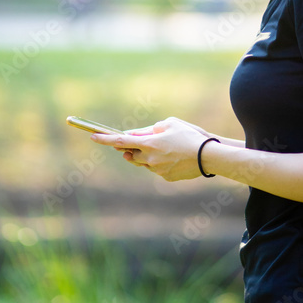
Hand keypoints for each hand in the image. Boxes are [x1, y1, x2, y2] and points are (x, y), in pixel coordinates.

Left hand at [90, 117, 207, 181]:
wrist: (209, 156)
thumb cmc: (190, 135)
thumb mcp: (170, 124)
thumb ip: (151, 129)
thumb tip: (139, 135)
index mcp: (149, 143)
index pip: (120, 141)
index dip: (105, 139)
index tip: (92, 136)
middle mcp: (150, 159)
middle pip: (130, 154)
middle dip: (130, 149)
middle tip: (134, 142)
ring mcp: (157, 170)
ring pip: (144, 163)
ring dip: (146, 155)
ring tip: (165, 147)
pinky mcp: (166, 178)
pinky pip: (156, 169)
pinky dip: (160, 162)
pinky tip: (174, 157)